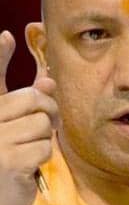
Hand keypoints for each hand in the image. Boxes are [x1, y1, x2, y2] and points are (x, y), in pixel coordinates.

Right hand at [0, 30, 57, 204]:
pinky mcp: (9, 159)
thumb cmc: (4, 166)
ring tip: (25, 154)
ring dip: (43, 140)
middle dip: (46, 113)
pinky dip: (42, 158)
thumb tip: (48, 81)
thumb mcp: (13, 133)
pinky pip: (45, 146)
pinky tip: (25, 169)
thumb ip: (27, 107)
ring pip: (43, 123)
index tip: (7, 36)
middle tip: (38, 131)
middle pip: (34, 99)